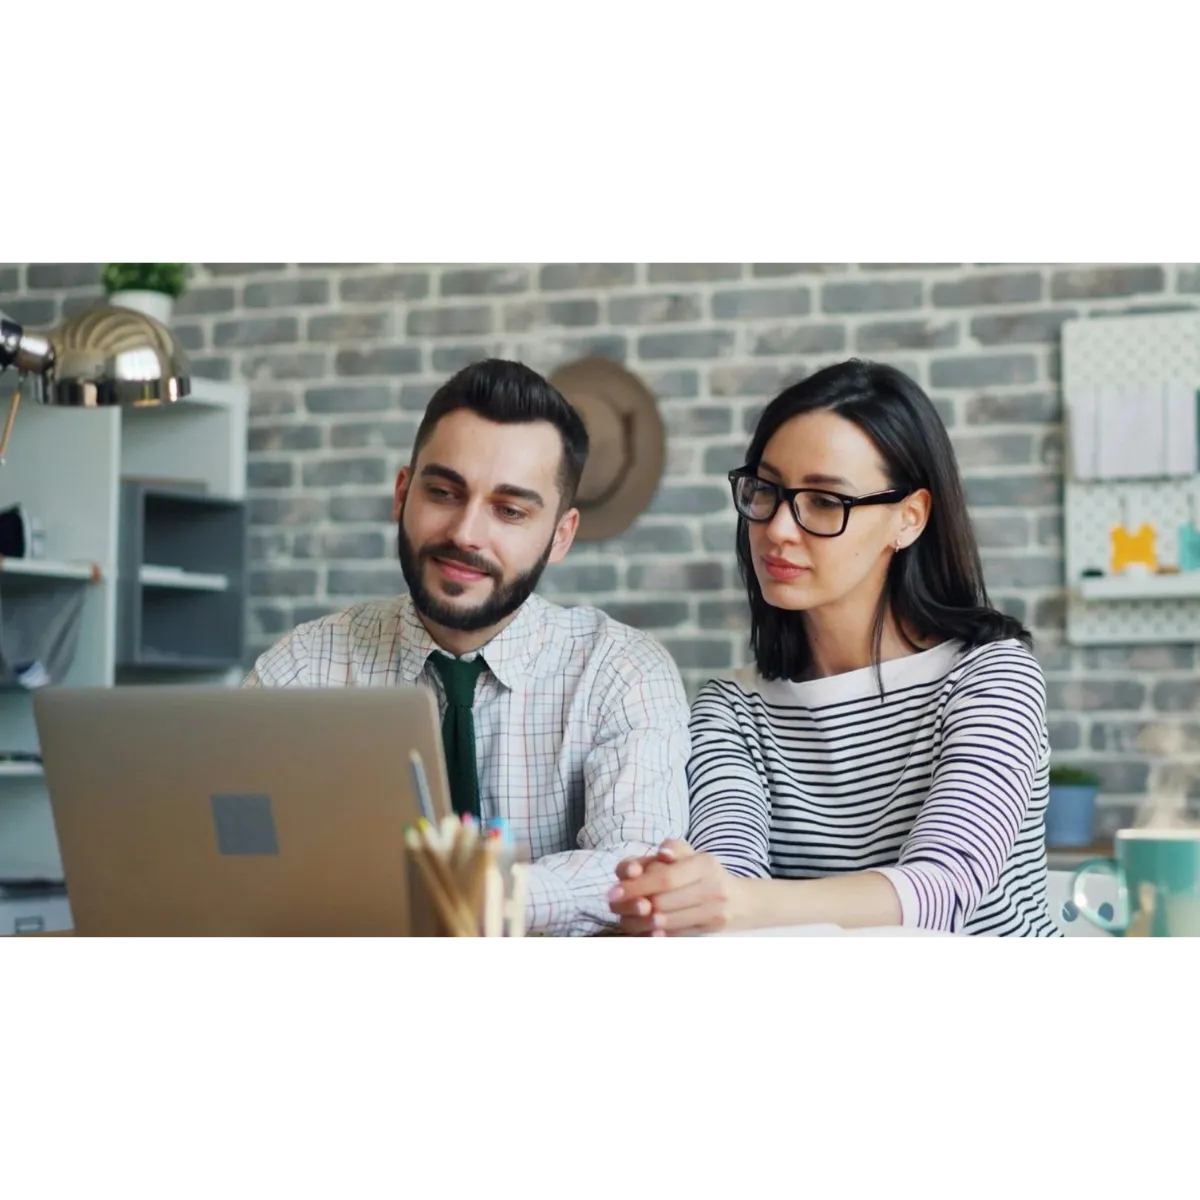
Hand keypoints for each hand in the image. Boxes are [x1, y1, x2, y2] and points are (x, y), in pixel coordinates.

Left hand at [607, 839, 742, 936]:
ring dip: (641, 922)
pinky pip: (679, 935)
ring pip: (669, 922)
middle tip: (614, 906)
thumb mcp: (691, 854)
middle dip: (633, 906)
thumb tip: (662, 852)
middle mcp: (713, 888)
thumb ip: (672, 848)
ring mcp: (715, 912)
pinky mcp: (712, 931)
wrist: (740, 901)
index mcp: (705, 863)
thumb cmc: (704, 873)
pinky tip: (645, 929)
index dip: (636, 886)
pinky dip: (658, 933)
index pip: (665, 877)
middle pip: (663, 901)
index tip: (613, 892)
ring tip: (625, 918)